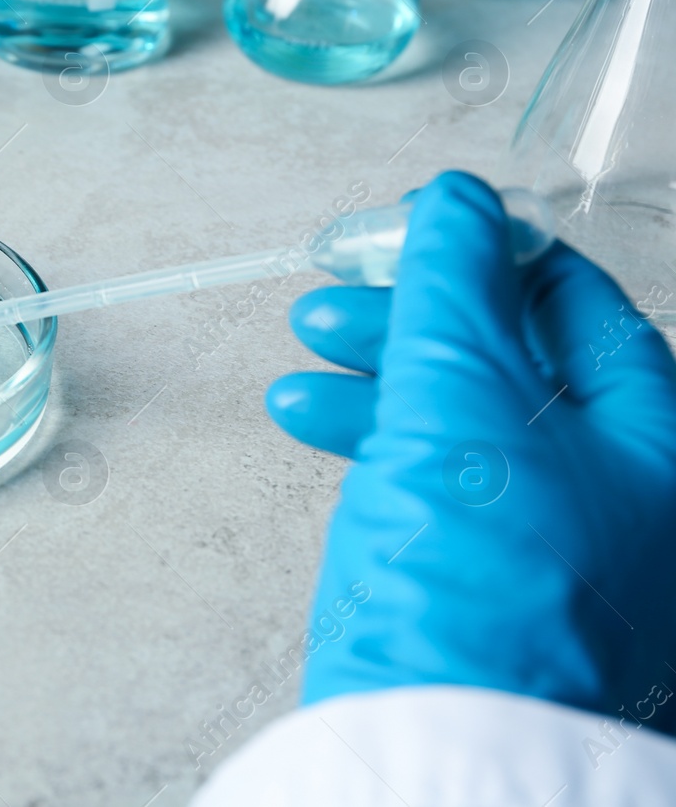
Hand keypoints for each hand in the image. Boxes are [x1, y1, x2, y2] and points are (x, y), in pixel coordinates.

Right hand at [266, 172, 675, 727]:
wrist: (440, 743)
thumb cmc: (476, 583)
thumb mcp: (463, 398)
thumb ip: (459, 287)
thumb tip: (457, 199)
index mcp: (660, 438)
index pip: (573, 303)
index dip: (476, 256)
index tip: (398, 237)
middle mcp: (631, 493)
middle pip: (516, 363)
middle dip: (412, 326)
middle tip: (333, 303)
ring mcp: (567, 544)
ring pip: (471, 424)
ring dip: (379, 384)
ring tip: (301, 374)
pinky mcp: (500, 583)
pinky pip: (447, 483)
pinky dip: (381, 446)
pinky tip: (315, 426)